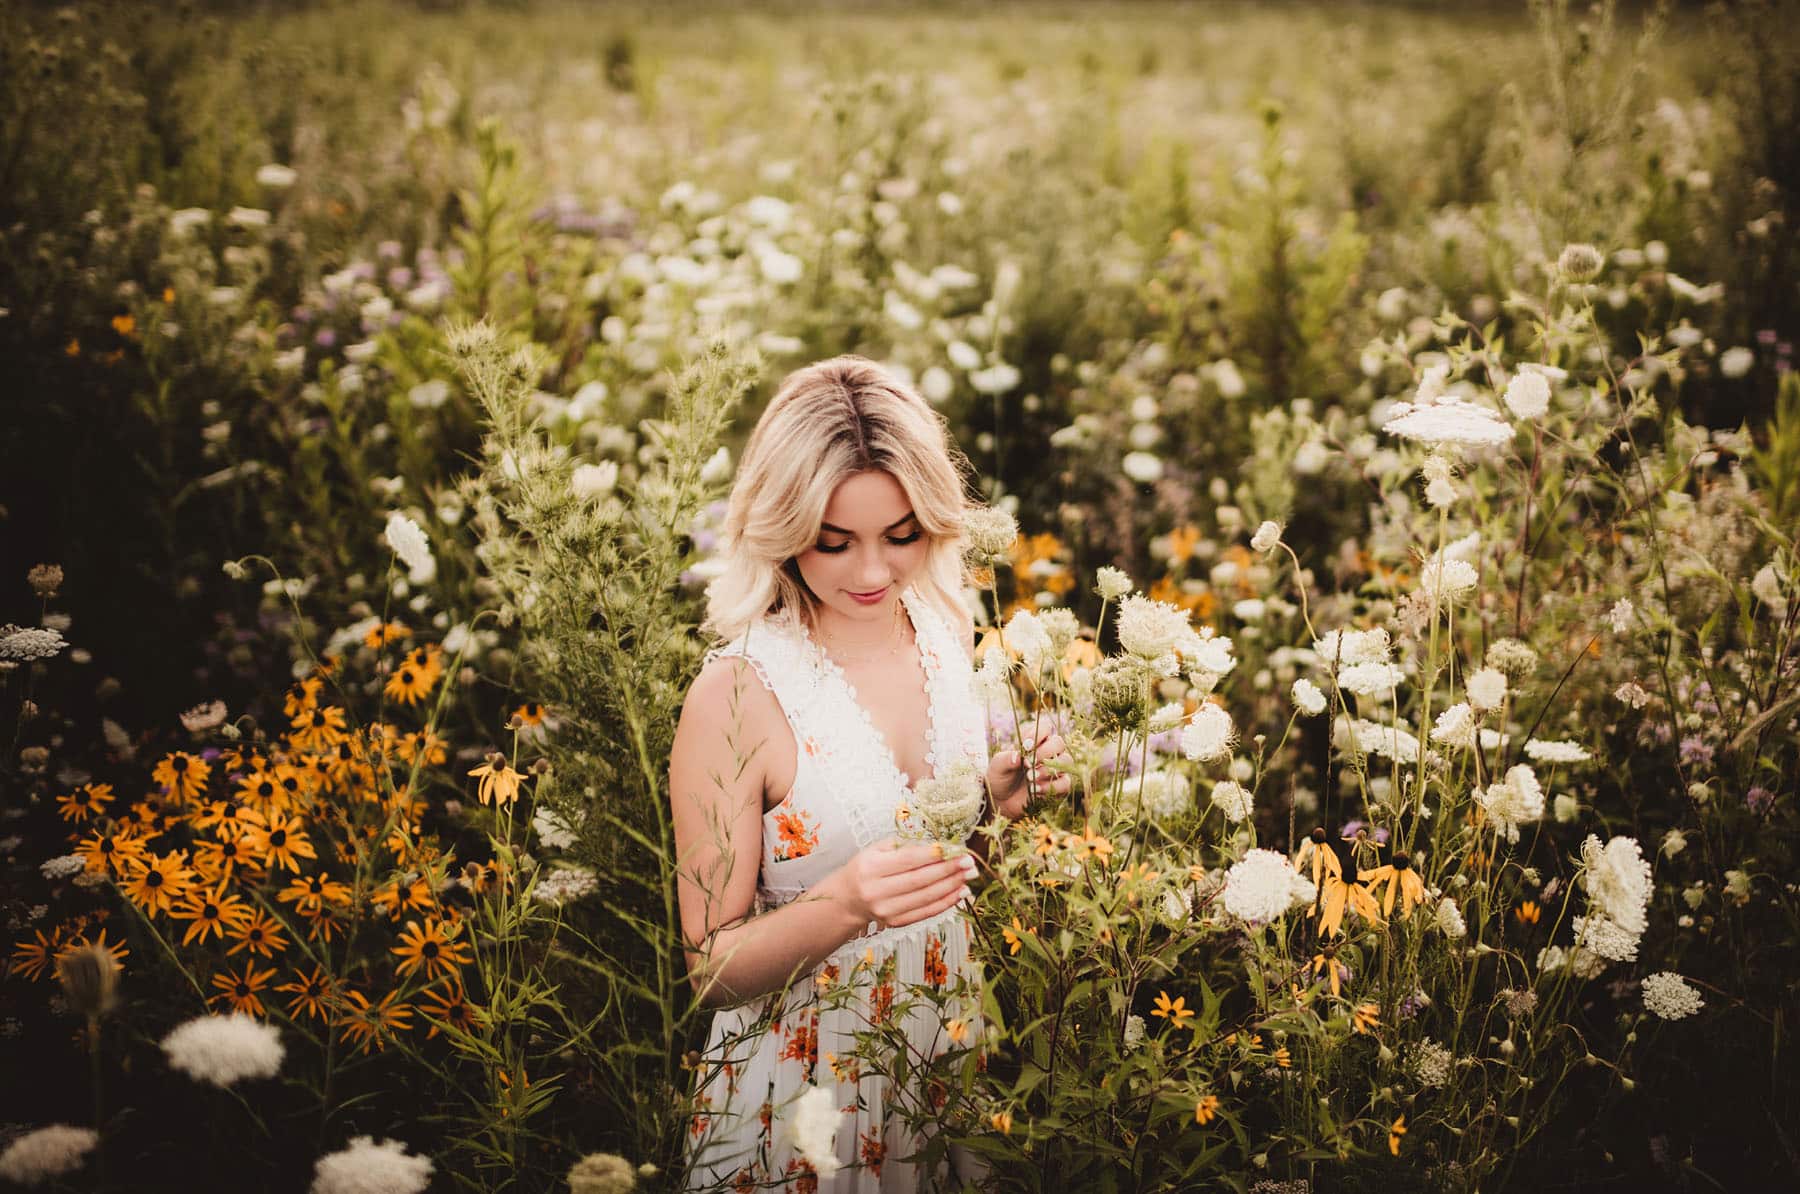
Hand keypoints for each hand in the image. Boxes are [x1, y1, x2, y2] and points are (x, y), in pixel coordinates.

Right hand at [824, 838, 975, 930]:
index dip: (934, 855)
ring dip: (952, 886)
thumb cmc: (867, 868)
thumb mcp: (878, 849)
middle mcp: (877, 890)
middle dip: (949, 870)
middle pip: (920, 880)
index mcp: (872, 867)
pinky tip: (960, 892)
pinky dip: (946, 902)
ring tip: (969, 875)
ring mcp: (886, 910)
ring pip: (926, 897)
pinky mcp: (895, 923)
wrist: (848, 898)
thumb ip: (906, 846)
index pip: (908, 860)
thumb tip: (941, 848)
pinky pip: (926, 912)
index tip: (956, 849)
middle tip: (970, 862)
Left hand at [986, 722, 1072, 819]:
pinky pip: (1065, 783)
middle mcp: (1048, 753)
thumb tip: (1018, 756)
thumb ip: (1006, 759)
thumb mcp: (997, 766)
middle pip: (1059, 743)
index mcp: (1034, 742)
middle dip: (1044, 752)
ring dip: (1048, 769)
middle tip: (1029, 763)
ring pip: (1066, 761)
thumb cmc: (1000, 777)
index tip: (1026, 747)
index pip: (1045, 728)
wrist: (1001, 800)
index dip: (1037, 735)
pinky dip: (1051, 786)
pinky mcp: (1059, 787)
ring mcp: (1056, 770)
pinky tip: (1036, 790)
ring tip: (1030, 778)